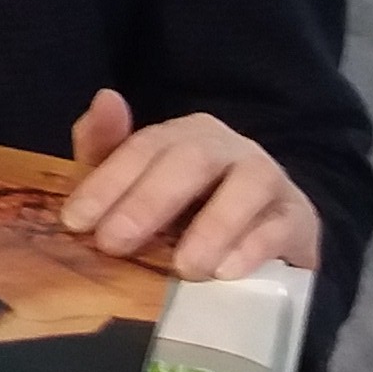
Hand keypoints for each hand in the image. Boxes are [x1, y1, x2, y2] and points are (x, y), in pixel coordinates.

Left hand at [60, 90, 320, 280]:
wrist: (266, 239)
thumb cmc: (190, 213)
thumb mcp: (139, 187)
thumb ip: (108, 151)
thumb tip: (105, 99)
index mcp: (185, 135)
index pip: (144, 146)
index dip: (107, 181)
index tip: (76, 220)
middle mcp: (228, 148)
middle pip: (192, 159)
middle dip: (148, 200)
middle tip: (113, 243)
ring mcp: (268, 180)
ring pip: (247, 186)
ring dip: (212, 226)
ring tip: (183, 267)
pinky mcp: (297, 219)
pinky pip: (281, 225)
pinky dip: (253, 247)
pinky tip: (226, 272)